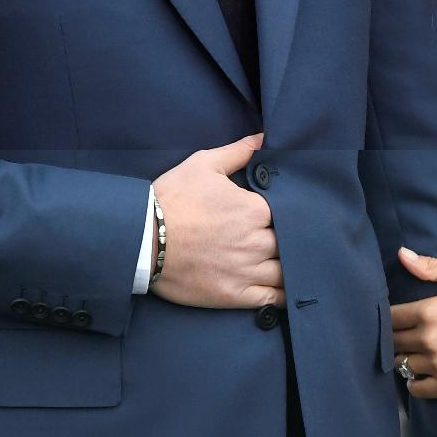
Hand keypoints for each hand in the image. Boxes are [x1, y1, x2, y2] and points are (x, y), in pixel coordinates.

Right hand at [151, 134, 283, 308]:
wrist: (142, 239)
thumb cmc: (173, 199)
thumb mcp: (204, 164)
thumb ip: (238, 151)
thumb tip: (263, 137)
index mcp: (255, 209)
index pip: (287, 211)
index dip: (286, 211)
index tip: (280, 212)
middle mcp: (256, 241)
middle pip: (288, 242)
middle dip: (289, 238)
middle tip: (288, 236)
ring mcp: (246, 271)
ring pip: (285, 272)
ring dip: (291, 266)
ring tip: (293, 263)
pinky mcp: (234, 295)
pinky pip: (272, 299)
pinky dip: (284, 296)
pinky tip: (289, 289)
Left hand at [390, 246, 436, 398]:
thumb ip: (432, 266)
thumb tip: (401, 254)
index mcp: (431, 311)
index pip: (391, 317)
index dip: (388, 316)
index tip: (394, 315)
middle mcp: (430, 340)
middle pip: (393, 342)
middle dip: (394, 336)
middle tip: (402, 333)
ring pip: (402, 364)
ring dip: (404, 357)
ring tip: (412, 350)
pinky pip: (416, 389)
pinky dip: (414, 381)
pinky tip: (421, 371)